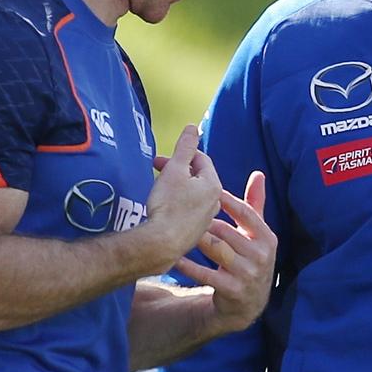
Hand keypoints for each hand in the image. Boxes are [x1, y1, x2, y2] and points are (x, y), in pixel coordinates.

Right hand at [146, 125, 221, 268]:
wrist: (161, 243)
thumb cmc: (168, 205)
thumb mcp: (175, 170)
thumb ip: (184, 147)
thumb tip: (193, 127)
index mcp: (213, 185)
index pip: (201, 160)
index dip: (181, 155)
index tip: (161, 160)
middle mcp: (214, 203)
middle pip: (197, 178)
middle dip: (176, 171)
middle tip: (156, 171)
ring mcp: (205, 220)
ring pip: (192, 196)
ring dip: (176, 188)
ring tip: (159, 190)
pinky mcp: (194, 234)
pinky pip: (187, 212)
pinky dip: (176, 206)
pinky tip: (163, 210)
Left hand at [175, 171, 276, 334]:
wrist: (248, 303)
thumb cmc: (250, 259)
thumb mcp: (258, 234)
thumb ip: (256, 204)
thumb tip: (258, 174)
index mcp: (267, 238)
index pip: (246, 213)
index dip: (226, 201)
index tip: (207, 190)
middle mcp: (260, 255)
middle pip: (226, 231)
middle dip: (204, 221)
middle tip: (182, 210)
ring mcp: (247, 274)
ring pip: (215, 249)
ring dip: (196, 239)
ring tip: (178, 229)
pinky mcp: (232, 290)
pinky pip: (205, 273)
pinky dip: (189, 265)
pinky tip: (176, 256)